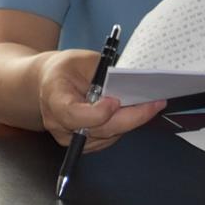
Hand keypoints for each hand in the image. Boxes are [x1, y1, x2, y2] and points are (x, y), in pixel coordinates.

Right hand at [39, 49, 165, 153]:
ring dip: (128, 122)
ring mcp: (69, 137)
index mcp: (54, 98)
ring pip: (107, 136)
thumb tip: (131, 81)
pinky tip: (130, 112)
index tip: (115, 101)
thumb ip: (105, 72)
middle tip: (154, 104)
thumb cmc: (66, 70)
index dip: (97, 113)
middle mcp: (58, 123)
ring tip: (147, 105)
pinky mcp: (82, 144)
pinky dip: (122, 126)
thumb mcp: (84, 60)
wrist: (50, 83)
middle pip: (98, 129)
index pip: (72, 114)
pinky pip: (108, 139)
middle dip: (130, 117)